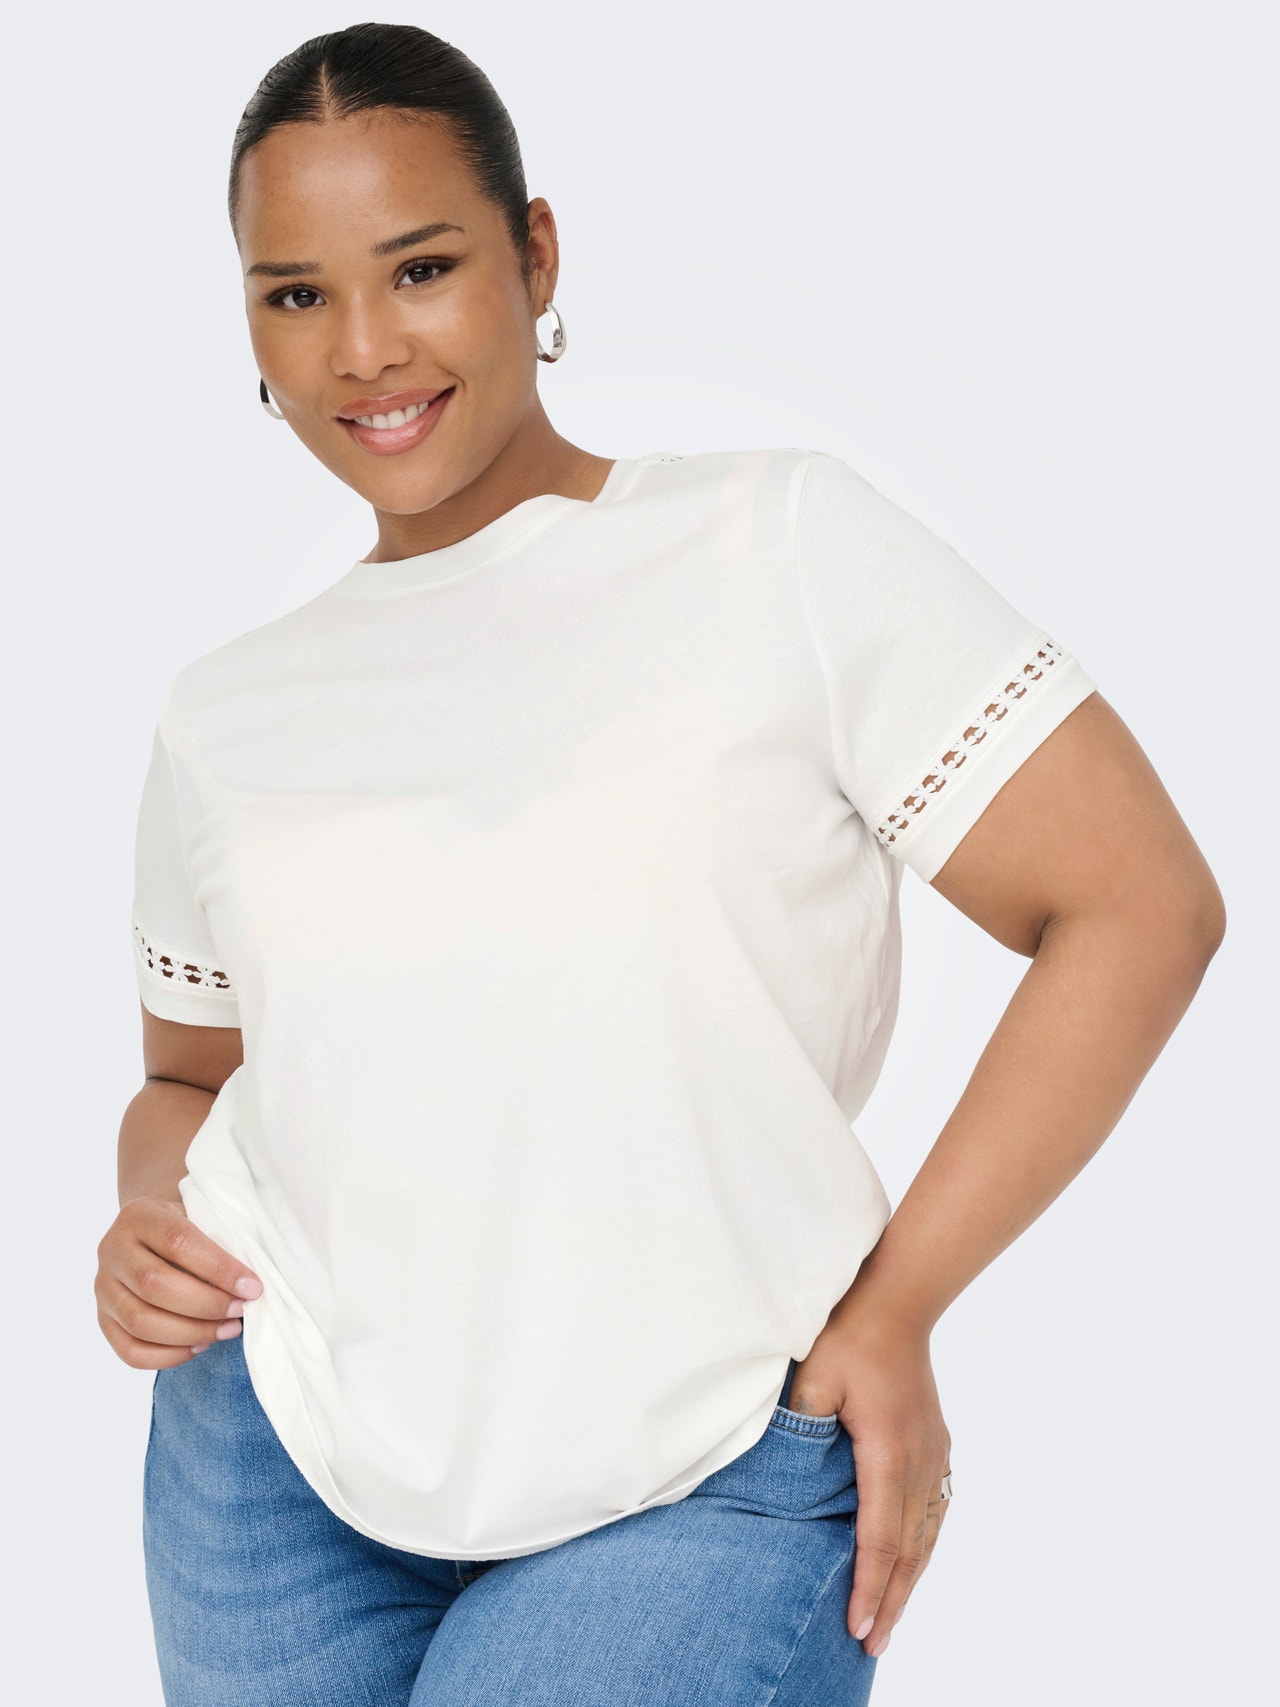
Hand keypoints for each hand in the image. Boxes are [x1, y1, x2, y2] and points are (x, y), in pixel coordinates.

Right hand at [95, 1194, 262, 1368]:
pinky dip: (169, 1356)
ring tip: (227, 1329)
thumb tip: (248, 1287)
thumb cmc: (188, 1225)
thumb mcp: (201, 1215)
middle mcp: (112, 1251)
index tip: (252, 1287)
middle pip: (154, 1285)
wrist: (151, 1231)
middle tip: (240, 1311)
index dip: (218, 1269)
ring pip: (141, 1322)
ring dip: (191, 1333)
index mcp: (139, 1215)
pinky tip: (200, 1345)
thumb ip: (220, 1240)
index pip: (177, 1242)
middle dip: (206, 1305)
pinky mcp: (103, 1320)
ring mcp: (103, 1288)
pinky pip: (130, 1351)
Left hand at [788, 1311, 951, 1659]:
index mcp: (887, 1454)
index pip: (879, 1540)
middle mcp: (920, 1462)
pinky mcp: (937, 1443)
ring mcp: (934, 1453)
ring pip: (927, 1534)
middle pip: (908, 1550)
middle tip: (874, 1645)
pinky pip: (936, 1509)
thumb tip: (783, 1467)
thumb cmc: (850, 1334)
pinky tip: (915, 1560)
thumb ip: (798, 1425)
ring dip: (911, 1579)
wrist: (899, 1300)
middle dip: (892, 1601)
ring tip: (893, 1618)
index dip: (869, 1589)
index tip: (858, 1628)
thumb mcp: (813, 1377)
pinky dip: (924, 1545)